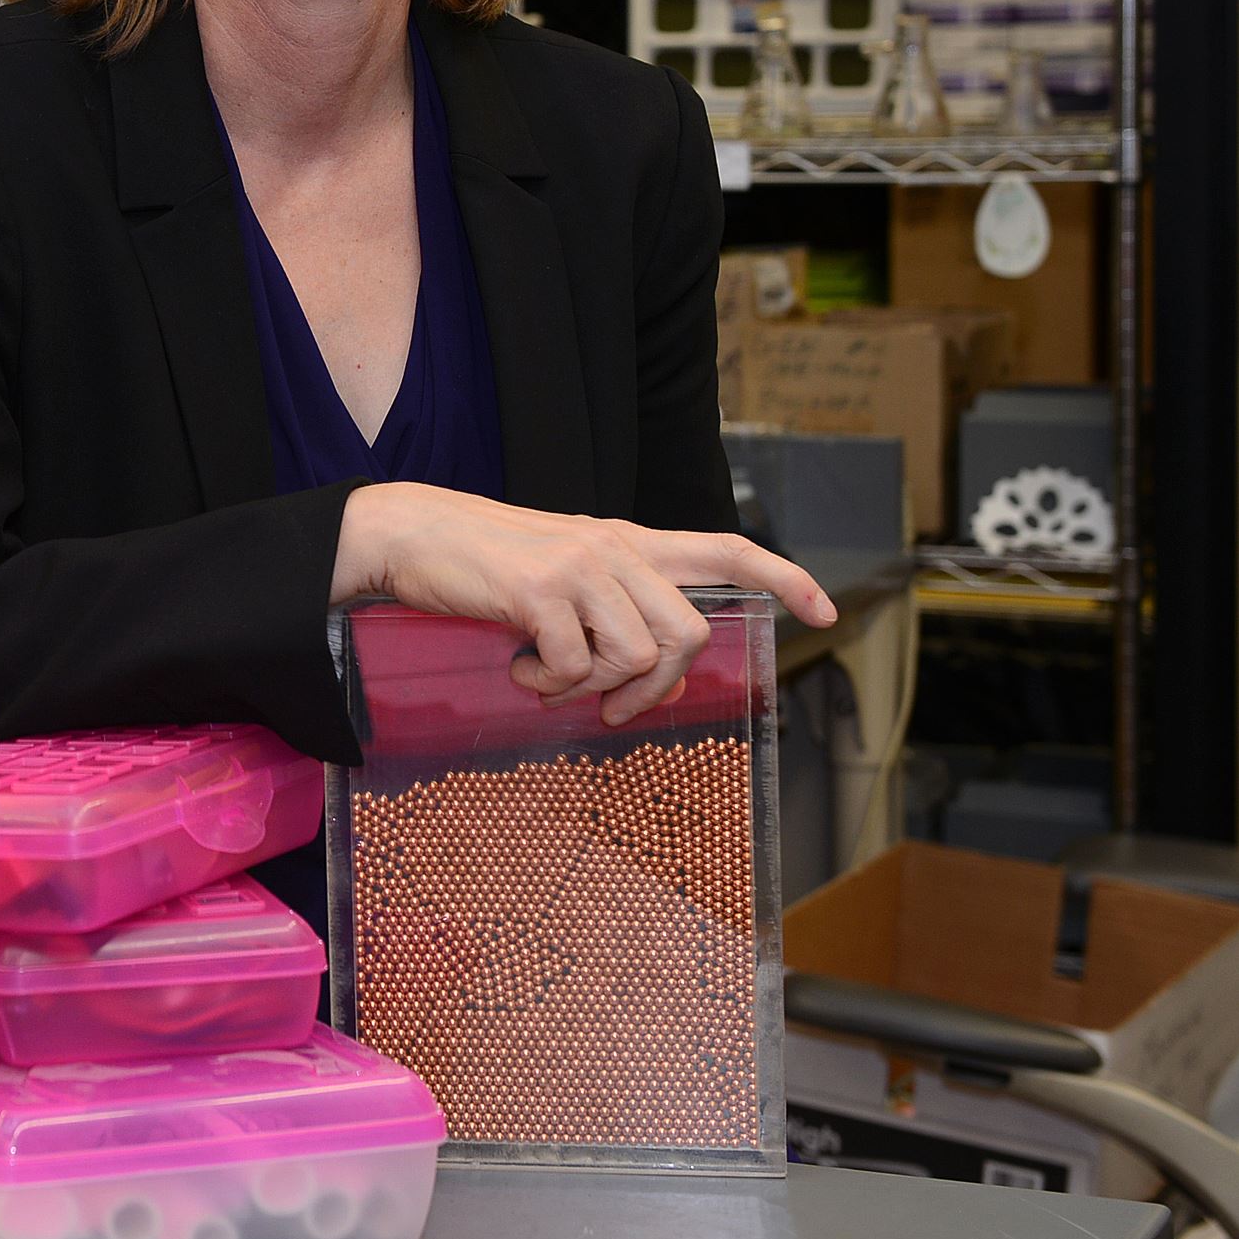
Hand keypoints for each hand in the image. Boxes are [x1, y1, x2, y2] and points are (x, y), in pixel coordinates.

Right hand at [330, 482, 835, 725]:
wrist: (415, 533)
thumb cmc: (485, 561)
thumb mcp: (563, 566)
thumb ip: (612, 598)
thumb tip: (642, 666)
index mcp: (628, 541)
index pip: (727, 548)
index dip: (784, 577)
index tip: (824, 611)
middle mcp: (616, 549)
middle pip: (689, 633)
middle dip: (654, 687)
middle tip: (610, 705)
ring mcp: (581, 568)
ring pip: (635, 656)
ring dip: (590, 687)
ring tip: (546, 678)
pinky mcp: (541, 592)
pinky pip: (573, 667)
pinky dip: (545, 684)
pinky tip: (515, 666)